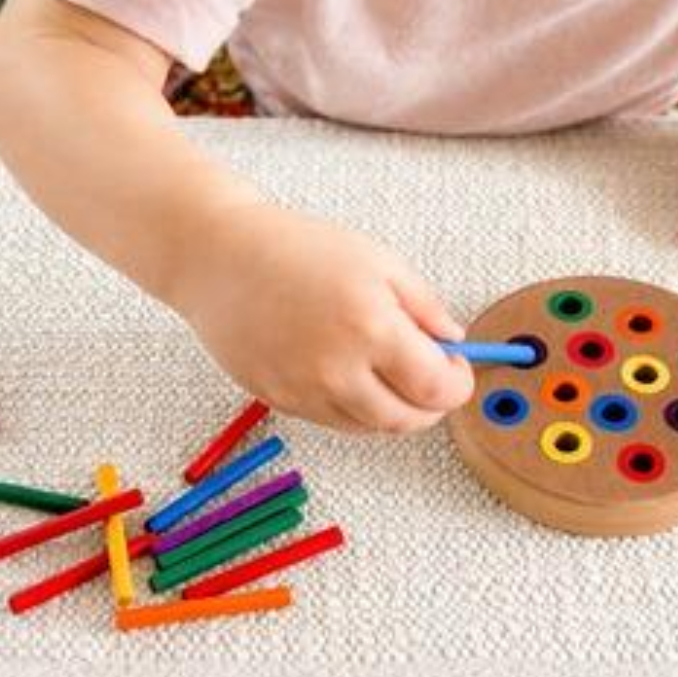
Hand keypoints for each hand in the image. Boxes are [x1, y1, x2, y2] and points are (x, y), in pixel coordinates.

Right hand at [173, 202, 474, 431]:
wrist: (220, 258)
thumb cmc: (296, 249)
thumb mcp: (379, 262)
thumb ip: (425, 307)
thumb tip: (454, 342)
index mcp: (372, 328)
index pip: (437, 389)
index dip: (457, 385)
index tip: (457, 369)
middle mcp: (339, 370)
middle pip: (408, 421)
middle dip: (430, 405)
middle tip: (430, 379)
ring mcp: (307, 392)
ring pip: (371, 428)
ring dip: (393, 409)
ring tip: (387, 371)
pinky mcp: (281, 402)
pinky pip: (335, 421)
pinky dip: (355, 407)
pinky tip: (350, 373)